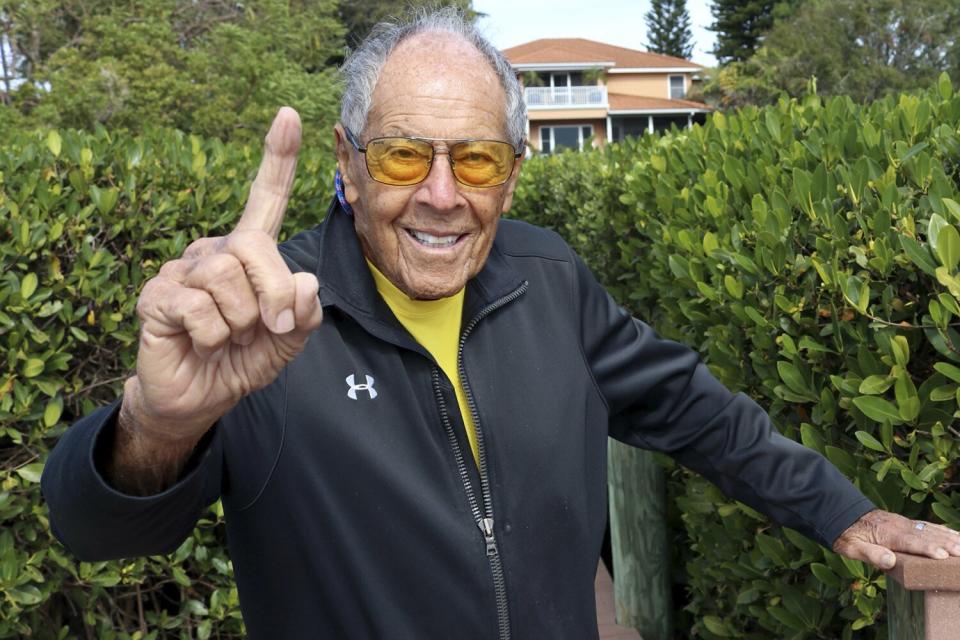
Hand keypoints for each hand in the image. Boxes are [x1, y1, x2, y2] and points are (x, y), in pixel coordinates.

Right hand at [123, 107, 322, 448]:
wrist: (201, 398)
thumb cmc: (243, 360)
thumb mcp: (288, 340)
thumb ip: (305, 313)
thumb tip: (307, 282)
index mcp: (248, 254)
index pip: (264, 200)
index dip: (277, 159)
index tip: (289, 115)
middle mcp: (213, 252)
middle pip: (253, 248)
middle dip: (273, 293)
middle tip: (271, 329)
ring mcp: (182, 271)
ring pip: (226, 278)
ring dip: (242, 321)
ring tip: (230, 337)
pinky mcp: (157, 297)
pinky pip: (200, 308)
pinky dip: (214, 336)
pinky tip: (202, 343)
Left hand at [832, 509, 959, 569]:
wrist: (843, 515)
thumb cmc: (848, 535)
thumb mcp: (852, 548)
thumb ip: (870, 554)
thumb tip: (890, 561)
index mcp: (887, 534)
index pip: (910, 542)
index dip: (926, 549)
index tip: (942, 556)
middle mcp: (899, 527)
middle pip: (926, 536)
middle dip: (946, 544)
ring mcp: (904, 523)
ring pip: (931, 530)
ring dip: (949, 537)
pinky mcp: (907, 523)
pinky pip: (929, 526)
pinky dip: (944, 530)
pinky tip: (956, 534)